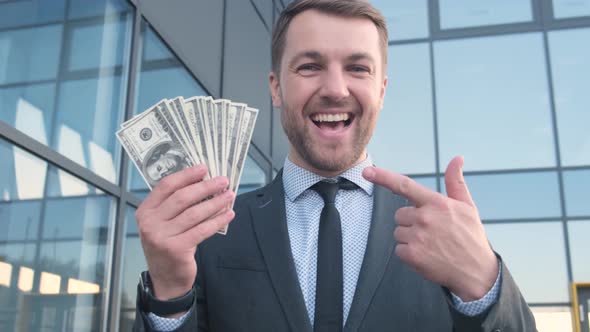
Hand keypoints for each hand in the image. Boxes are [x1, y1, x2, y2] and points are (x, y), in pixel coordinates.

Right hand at [136, 164, 234, 301]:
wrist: (165, 278)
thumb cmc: (168, 244)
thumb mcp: (164, 223)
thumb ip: (176, 205)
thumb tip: (204, 182)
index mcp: (145, 211)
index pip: (166, 186)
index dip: (186, 175)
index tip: (204, 168)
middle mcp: (150, 223)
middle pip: (182, 198)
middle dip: (205, 187)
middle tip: (223, 181)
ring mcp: (162, 237)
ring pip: (195, 213)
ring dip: (215, 203)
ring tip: (229, 196)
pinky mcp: (176, 249)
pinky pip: (202, 230)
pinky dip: (217, 220)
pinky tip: (228, 214)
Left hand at [362, 156, 497, 300]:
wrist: (477, 272)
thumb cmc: (470, 237)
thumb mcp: (467, 206)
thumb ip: (456, 182)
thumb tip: (457, 158)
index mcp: (437, 203)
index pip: (405, 185)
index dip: (383, 177)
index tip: (367, 171)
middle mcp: (425, 218)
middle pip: (400, 214)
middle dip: (411, 222)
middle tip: (432, 232)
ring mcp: (418, 236)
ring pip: (398, 232)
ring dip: (410, 238)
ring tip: (432, 244)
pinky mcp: (412, 254)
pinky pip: (399, 249)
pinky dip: (409, 254)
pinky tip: (427, 255)